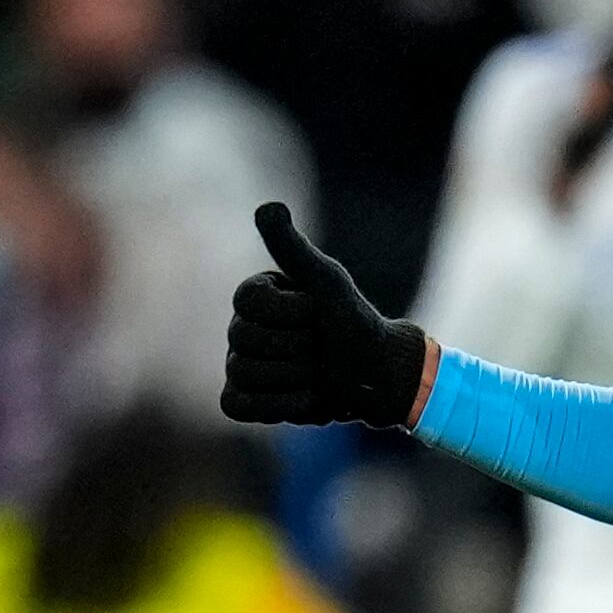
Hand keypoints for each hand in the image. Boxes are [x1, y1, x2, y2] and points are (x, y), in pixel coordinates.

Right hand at [221, 203, 429, 427]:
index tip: (316, 311)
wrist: (374, 373)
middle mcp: (241, 327)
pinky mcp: (243, 400)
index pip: (248, 301)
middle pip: (244, 340)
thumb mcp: (328, 283)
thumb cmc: (353, 322)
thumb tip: (268, 207)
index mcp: (256, 296)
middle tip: (320, 346)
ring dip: (294, 377)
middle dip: (297, 346)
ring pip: (244, 373)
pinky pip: (238, 405)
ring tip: (316, 372)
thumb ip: (294, 250)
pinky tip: (305, 397)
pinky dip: (278, 405)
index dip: (290, 311)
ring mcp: (239, 364)